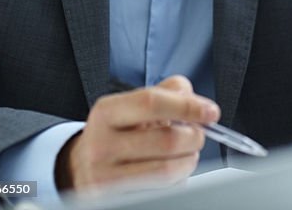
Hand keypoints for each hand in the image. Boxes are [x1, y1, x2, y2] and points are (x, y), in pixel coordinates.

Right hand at [55, 75, 219, 192]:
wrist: (80, 168)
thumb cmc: (116, 131)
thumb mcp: (131, 104)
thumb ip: (167, 92)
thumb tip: (195, 101)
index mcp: (107, 112)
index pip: (152, 102)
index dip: (187, 106)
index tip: (211, 112)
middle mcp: (101, 145)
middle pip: (166, 141)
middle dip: (194, 138)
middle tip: (198, 135)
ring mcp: (105, 178)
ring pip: (166, 172)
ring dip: (188, 162)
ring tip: (186, 154)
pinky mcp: (113, 201)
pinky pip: (160, 193)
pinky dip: (175, 182)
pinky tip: (169, 171)